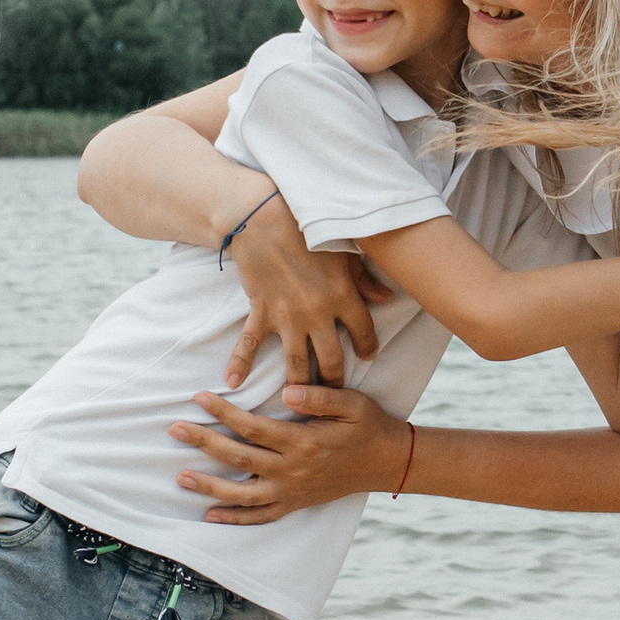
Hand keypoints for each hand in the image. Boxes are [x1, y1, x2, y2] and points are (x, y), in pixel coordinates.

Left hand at [169, 382, 406, 521]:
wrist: (387, 462)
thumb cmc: (367, 427)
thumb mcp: (352, 404)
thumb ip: (319, 397)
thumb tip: (286, 392)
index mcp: (303, 442)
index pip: (253, 427)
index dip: (224, 412)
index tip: (200, 397)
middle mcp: (292, 471)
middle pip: (239, 458)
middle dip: (204, 444)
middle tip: (175, 430)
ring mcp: (292, 491)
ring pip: (243, 494)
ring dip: (209, 487)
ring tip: (180, 478)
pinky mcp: (295, 503)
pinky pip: (261, 516)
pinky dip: (234, 518)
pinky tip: (210, 514)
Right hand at [216, 196, 393, 390]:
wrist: (262, 218)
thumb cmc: (307, 228)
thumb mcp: (343, 251)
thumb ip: (364, 279)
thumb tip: (386, 297)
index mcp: (343, 296)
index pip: (364, 332)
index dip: (368, 347)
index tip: (367, 356)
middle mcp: (317, 313)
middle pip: (332, 359)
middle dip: (336, 380)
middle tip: (336, 392)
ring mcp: (287, 317)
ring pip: (297, 363)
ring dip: (300, 385)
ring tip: (300, 400)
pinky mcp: (261, 312)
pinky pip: (249, 345)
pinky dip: (239, 363)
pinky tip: (233, 382)